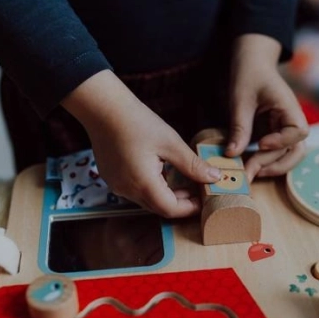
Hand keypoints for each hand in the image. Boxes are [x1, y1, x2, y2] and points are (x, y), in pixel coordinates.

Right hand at [63, 70, 220, 217]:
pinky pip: (135, 191)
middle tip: (198, 189)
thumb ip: (193, 165)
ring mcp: (116, 185)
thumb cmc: (137, 122)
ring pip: (147, 201)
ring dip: (166, 195)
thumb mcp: (171, 143)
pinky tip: (161, 172)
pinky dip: (151, 188)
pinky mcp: (111, 178)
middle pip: (159, 208)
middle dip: (180, 202)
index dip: (190, 208)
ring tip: (183, 181)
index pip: (171, 209)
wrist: (103, 108)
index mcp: (143, 184)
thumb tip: (215, 177)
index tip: (204, 198)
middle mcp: (127, 190)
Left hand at [226, 34, 307, 180]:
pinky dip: (267, 162)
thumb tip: (232, 154)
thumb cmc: (248, 73)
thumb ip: (239, 127)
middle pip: (295, 151)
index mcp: (290, 107)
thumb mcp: (240, 99)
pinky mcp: (275, 134)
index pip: (299, 132)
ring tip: (251, 174)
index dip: (281, 142)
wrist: (250, 61)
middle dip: (272, 163)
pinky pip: (277, 153)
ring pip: (290, 156)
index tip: (260, 144)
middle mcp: (292, 121)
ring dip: (273, 168)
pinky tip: (250, 168)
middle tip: (248, 172)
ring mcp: (285, 129)